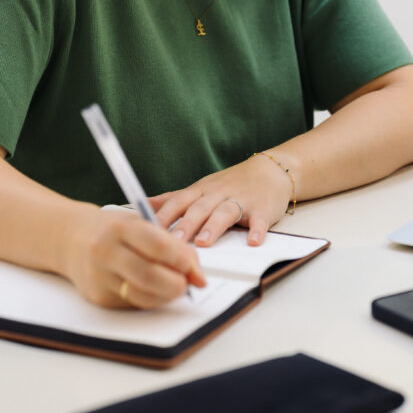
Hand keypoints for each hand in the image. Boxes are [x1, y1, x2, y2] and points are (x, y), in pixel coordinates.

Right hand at [62, 206, 205, 309]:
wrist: (71, 238)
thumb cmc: (112, 228)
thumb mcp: (137, 222)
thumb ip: (167, 242)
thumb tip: (196, 272)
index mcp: (120, 227)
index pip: (159, 246)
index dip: (183, 260)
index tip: (195, 268)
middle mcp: (106, 251)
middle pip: (150, 275)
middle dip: (177, 284)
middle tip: (189, 283)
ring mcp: (99, 276)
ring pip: (143, 296)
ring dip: (166, 296)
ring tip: (174, 287)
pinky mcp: (98, 296)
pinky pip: (133, 303)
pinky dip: (150, 299)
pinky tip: (155, 291)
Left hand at [149, 154, 292, 247]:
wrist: (270, 170)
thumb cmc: (230, 184)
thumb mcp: (199, 188)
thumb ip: (172, 199)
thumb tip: (142, 205)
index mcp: (200, 192)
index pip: (178, 203)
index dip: (163, 216)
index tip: (146, 231)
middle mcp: (217, 194)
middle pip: (199, 209)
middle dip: (184, 225)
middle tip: (172, 242)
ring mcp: (240, 200)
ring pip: (224, 212)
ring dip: (214, 227)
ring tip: (203, 242)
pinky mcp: (262, 209)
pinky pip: (259, 220)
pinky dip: (256, 230)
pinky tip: (253, 242)